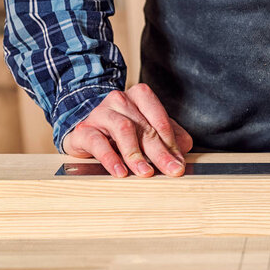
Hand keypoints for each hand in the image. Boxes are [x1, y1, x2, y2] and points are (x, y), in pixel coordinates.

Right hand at [63, 83, 192, 177]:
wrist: (86, 129)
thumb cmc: (122, 130)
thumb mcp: (149, 129)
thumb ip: (170, 136)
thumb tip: (185, 147)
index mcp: (140, 96)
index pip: (160, 118)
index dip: (172, 142)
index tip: (179, 163)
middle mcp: (120, 100)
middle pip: (145, 127)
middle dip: (161, 152)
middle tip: (172, 170)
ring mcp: (100, 113)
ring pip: (123, 129)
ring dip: (137, 154)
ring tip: (145, 172)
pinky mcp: (84, 130)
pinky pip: (98, 143)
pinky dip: (111, 159)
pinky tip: (120, 172)